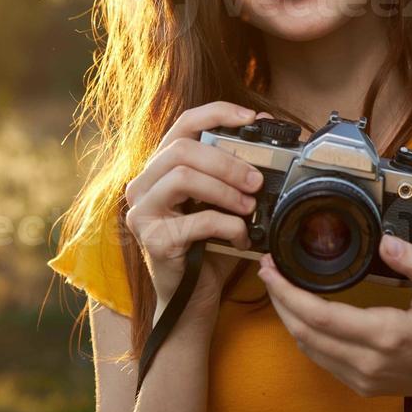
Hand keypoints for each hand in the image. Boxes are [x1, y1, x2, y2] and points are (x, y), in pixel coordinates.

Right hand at [124, 101, 264, 323]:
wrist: (193, 298)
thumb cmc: (210, 245)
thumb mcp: (226, 200)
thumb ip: (238, 167)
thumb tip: (269, 127)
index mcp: (162, 168)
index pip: (183, 124)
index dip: (217, 113)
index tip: (250, 118)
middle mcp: (144, 185)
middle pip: (183, 150)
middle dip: (228, 161)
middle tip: (257, 180)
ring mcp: (143, 212)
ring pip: (183, 177)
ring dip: (226, 190)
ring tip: (249, 207)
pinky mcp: (153, 240)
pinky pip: (196, 220)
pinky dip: (228, 226)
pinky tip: (241, 237)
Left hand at [258, 234, 411, 403]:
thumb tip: (385, 241)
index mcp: (386, 334)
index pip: (319, 315)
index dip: (287, 292)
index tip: (271, 268)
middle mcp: (368, 362)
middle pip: (304, 332)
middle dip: (279, 301)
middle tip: (268, 270)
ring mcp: (364, 378)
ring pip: (308, 349)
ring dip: (289, 318)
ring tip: (280, 287)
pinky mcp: (363, 385)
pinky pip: (322, 359)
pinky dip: (306, 334)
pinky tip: (304, 312)